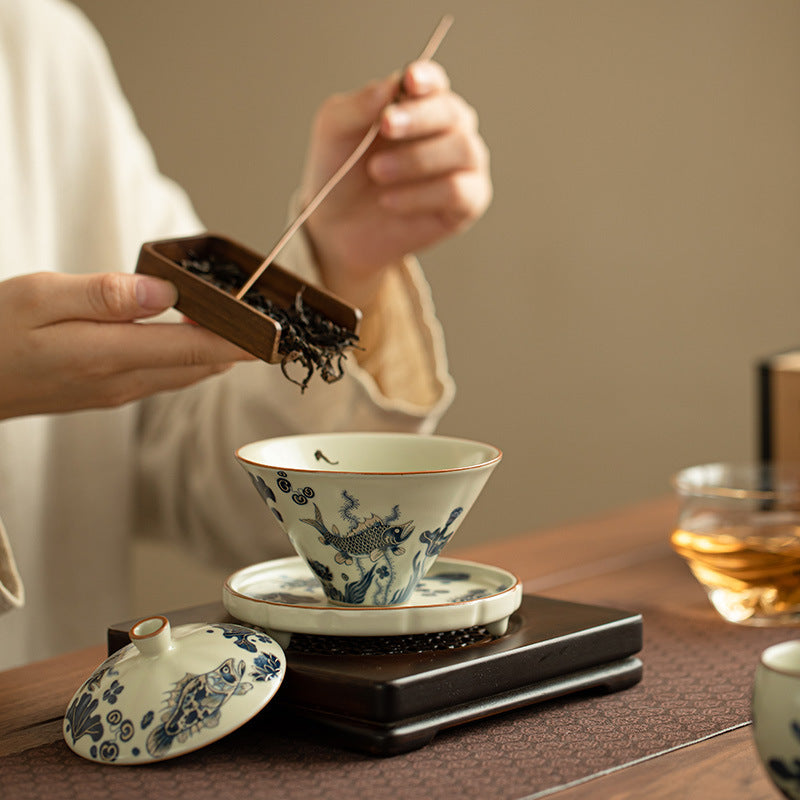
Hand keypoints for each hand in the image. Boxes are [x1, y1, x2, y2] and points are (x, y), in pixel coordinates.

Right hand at [0, 272, 252, 419]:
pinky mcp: (108, 393)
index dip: (242, 341)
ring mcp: (116, 392)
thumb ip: (105, 295)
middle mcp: (122, 381)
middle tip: (271, 323)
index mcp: (110, 355)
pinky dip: (188, 358)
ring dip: (216, 353)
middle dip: (238, 346)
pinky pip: (163, 376)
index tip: (278, 333)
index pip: (196, 348)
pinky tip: (194, 339)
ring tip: (245, 328)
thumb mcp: (41, 297)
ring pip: (185, 373)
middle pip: (199, 365)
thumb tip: (164, 292)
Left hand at [301, 60, 491, 307]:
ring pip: (463, 149)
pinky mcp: (467, 204)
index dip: (426, 79)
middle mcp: (449, 130)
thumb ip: (359, 105)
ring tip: (377, 172)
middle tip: (385, 127)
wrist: (336, 227)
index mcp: (419, 104)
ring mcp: (463, 166)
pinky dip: (422, 195)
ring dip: (417, 160)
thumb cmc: (339, 173)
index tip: (409, 81)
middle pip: (453, 112)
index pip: (434, 82)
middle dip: (419, 118)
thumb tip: (392, 84)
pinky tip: (390, 201)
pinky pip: (458, 191)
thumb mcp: (334, 131)